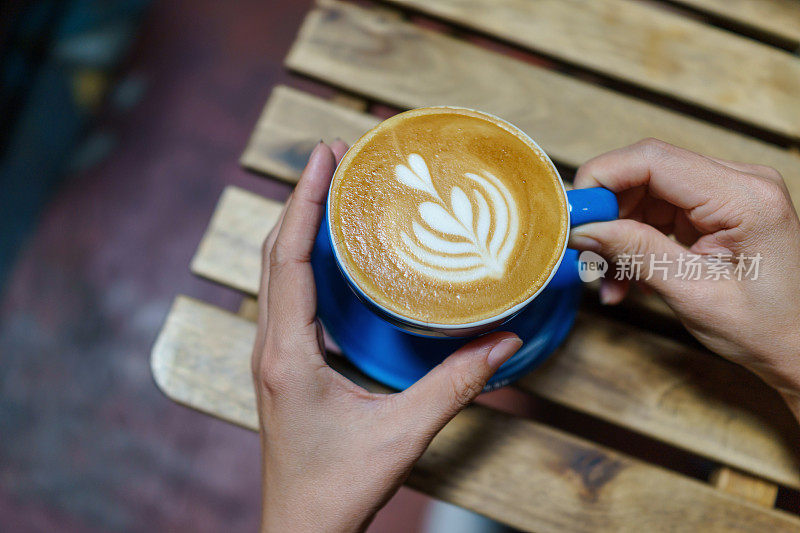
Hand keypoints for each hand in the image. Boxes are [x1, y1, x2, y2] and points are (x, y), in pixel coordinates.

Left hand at [251, 141, 521, 531]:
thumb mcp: (404, 433)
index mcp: (288, 353)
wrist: (302, 528)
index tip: (324, 156)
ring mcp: (272, 353)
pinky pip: (286, 294)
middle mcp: (271, 345)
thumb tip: (504, 343)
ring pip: (275, 271)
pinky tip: (332, 251)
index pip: (288, 257)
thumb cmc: (338, 488)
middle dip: (302, 199)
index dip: (304, 201)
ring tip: (332, 189)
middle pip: (275, 252)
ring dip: (299, 225)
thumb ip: (456, 385)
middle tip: (336, 158)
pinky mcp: (282, 362)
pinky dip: (303, 258)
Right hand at [568, 139, 799, 419]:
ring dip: (618, 234)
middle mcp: (739, 182)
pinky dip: (634, 242)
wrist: (799, 349)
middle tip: (585, 254)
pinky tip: (626, 276)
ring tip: (609, 279)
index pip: (653, 159)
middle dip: (608, 213)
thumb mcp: (692, 293)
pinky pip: (658, 212)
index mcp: (744, 197)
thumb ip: (636, 252)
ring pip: (646, 193)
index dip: (602, 180)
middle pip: (646, 172)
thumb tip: (584, 228)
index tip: (573, 217)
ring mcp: (728, 194)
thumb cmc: (765, 328)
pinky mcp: (715, 210)